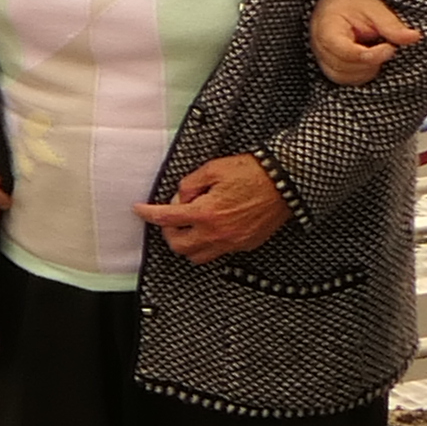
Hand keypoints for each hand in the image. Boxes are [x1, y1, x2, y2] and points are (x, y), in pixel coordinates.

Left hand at [137, 152, 290, 265]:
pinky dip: (209, 244)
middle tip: (171, 218)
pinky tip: (212, 228)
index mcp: (206, 213)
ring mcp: (232, 242)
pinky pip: (219, 253)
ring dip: (188, 243)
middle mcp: (217, 233)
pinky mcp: (245, 245)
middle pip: (179, 246)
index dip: (148, 214)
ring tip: (190, 226)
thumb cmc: (252, 173)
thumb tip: (180, 197)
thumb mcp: (213, 169)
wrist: (287, 183)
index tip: (139, 210)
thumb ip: (190, 184)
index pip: (167, 218)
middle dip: (169, 233)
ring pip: (198, 256)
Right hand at [314, 0, 420, 84]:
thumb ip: (391, 25)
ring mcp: (320, 56)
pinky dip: (359, 74)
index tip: (390, 47)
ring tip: (377, 52)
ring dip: (365, 70)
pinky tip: (370, 60)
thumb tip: (414, 37)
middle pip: (344, 68)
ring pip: (342, 77)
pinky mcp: (326, 63)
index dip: (372, 56)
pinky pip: (341, 78)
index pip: (346, 53)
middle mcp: (318, 45)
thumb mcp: (374, 7)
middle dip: (370, 63)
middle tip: (386, 47)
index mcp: (327, 28)